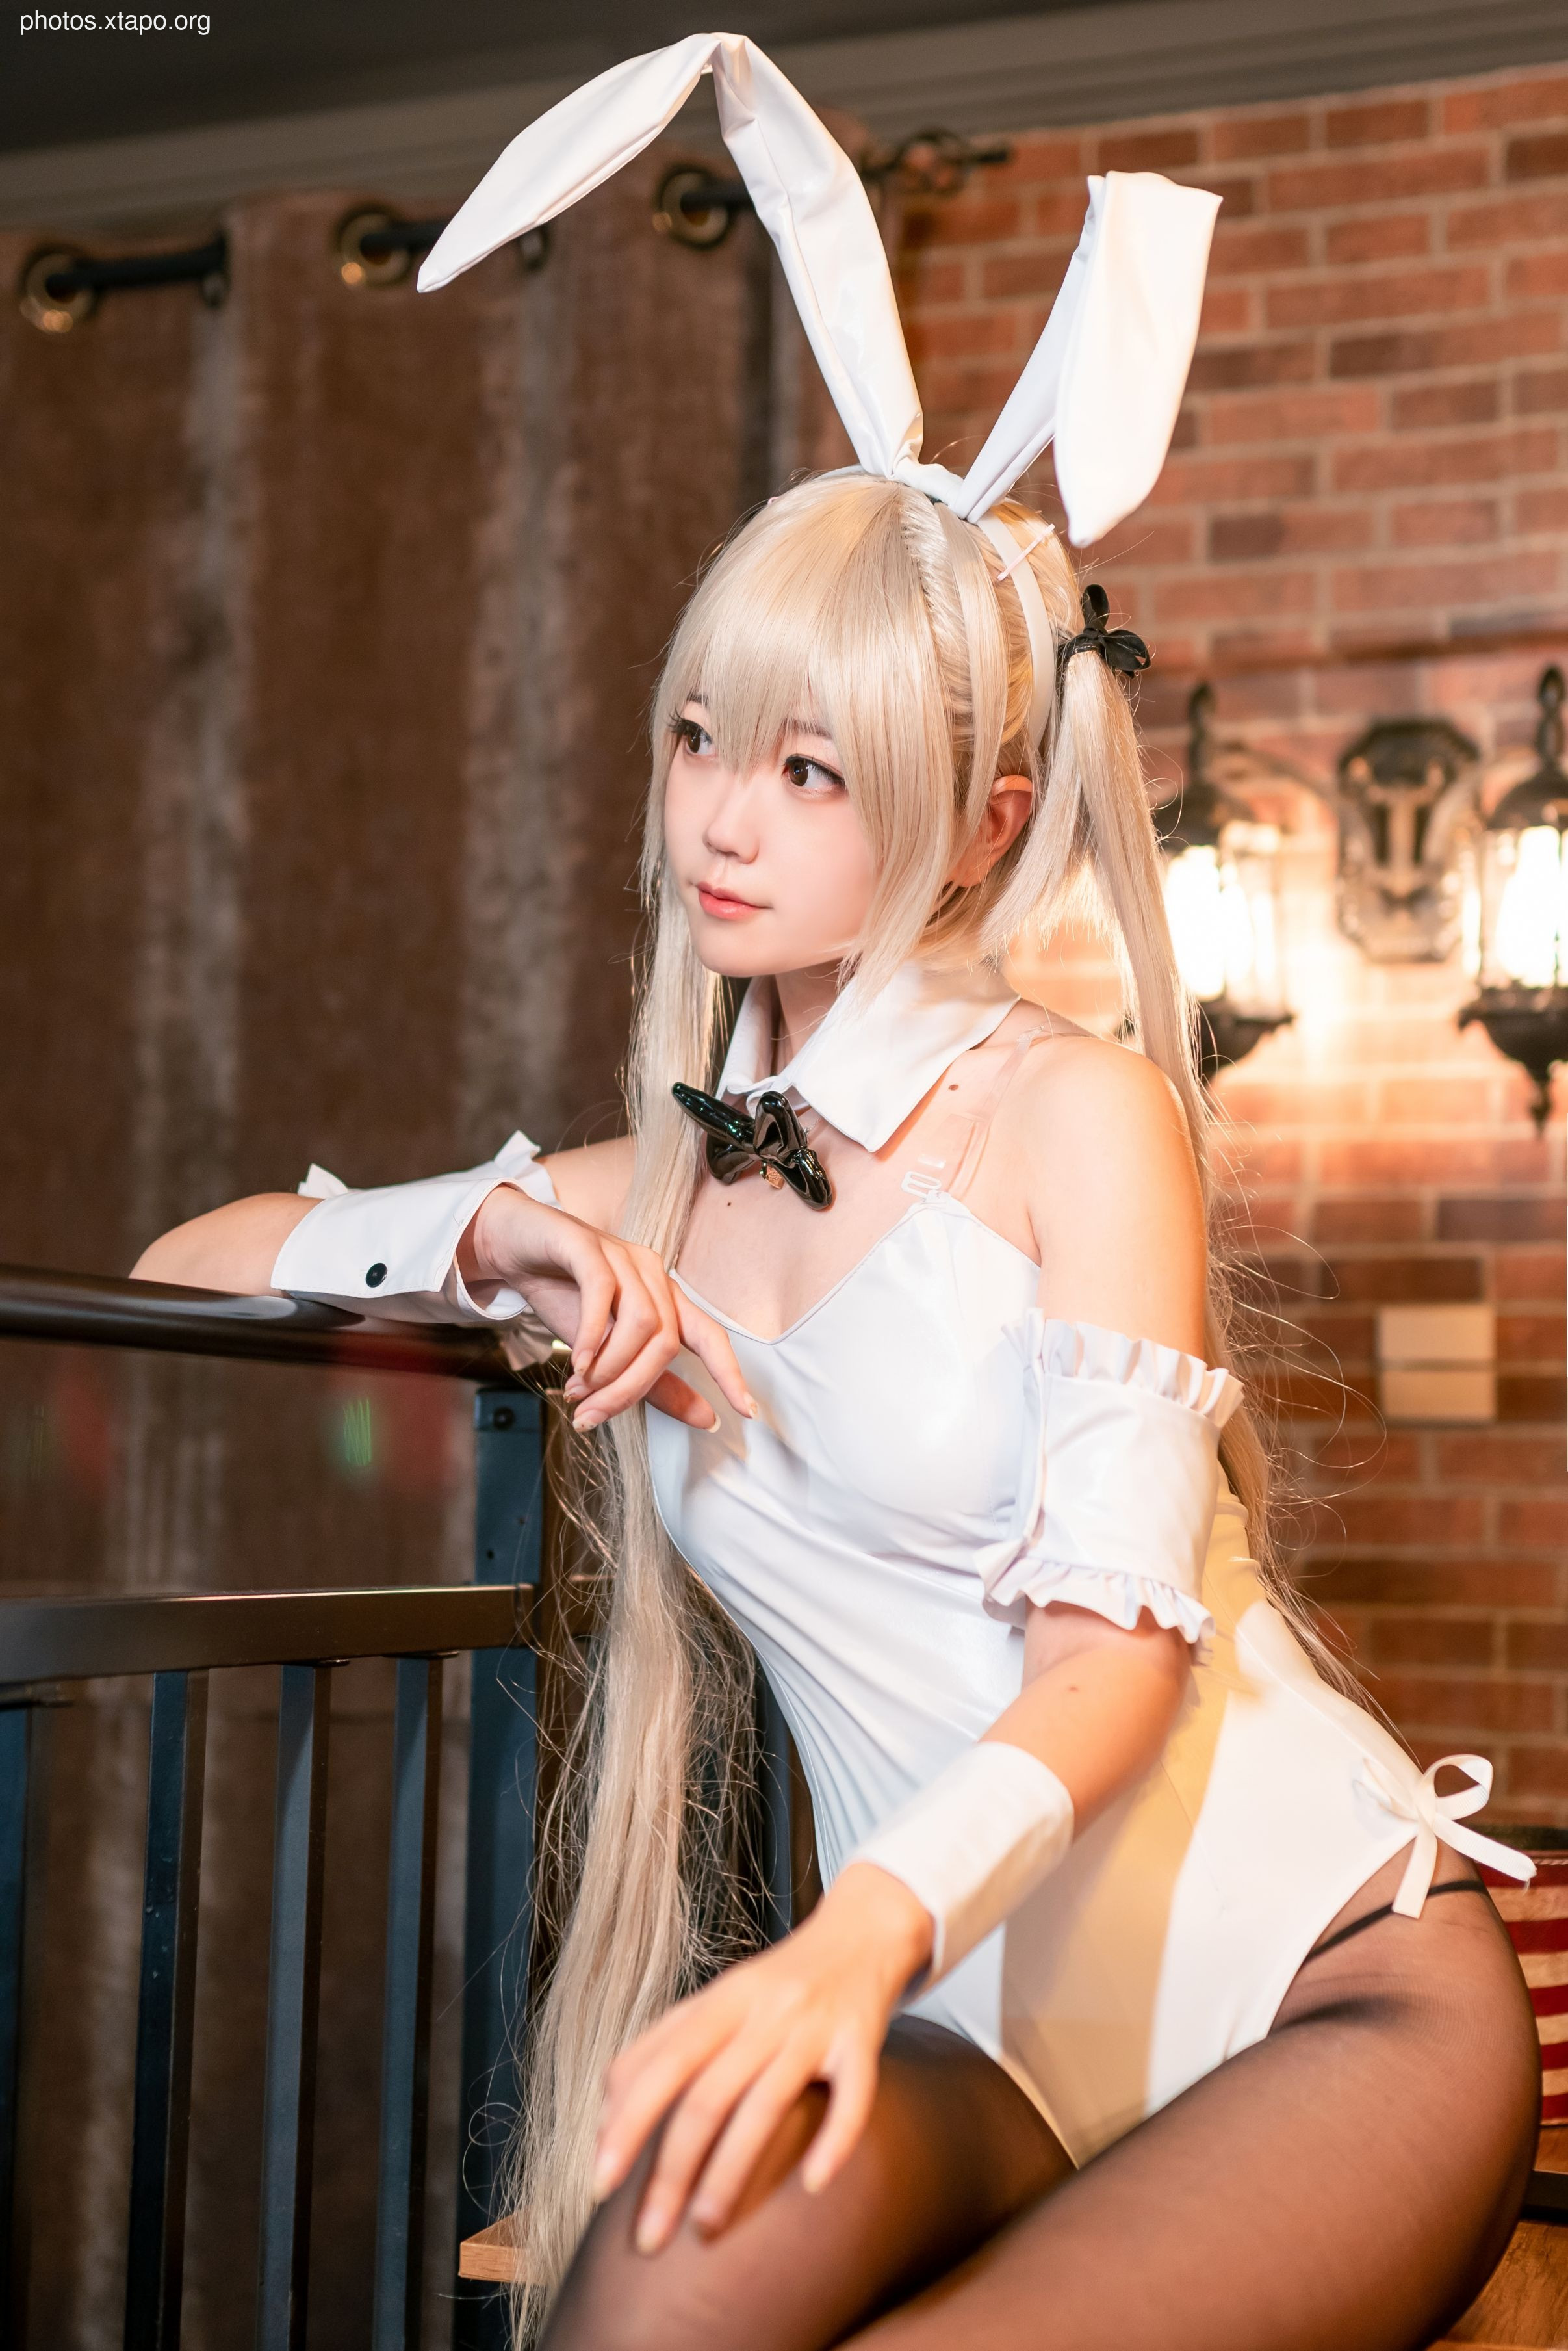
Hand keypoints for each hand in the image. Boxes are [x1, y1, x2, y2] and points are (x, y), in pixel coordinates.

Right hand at [465, 1187, 752, 1434]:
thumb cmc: (562, 1296)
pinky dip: (591, 1335)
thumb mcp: (607, 1351)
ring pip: (640, 1321)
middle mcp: (651, 1273)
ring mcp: (621, 1254)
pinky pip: (602, 1291)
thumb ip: (654, 1384)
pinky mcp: (585, 1244)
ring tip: (578, 1390)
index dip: (730, 1373)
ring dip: (609, 1368)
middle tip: (593, 1415)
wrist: (512, 1248)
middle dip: (630, 1388)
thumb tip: (707, 1419)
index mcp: (664, 1298)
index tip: (746, 1411)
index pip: (710, 1336)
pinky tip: (575, 1362)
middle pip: (666, 1341)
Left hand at [592, 1863, 933, 2252]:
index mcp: (720, 2001)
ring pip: (765, 2105)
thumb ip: (661, 2047)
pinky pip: (853, 2097)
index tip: (598, 2184)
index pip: (661, 2066)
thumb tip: (605, 2116)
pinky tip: (812, 2185)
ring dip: (730, 2174)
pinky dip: (833, 2143)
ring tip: (704, 2229)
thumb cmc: (776, 1983)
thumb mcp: (716, 2000)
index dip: (626, 2125)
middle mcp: (763, 2012)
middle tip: (649, 2238)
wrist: (861, 1934)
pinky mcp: (861, 2042)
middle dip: (671, 2173)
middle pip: (706, 2097)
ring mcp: (814, 2027)